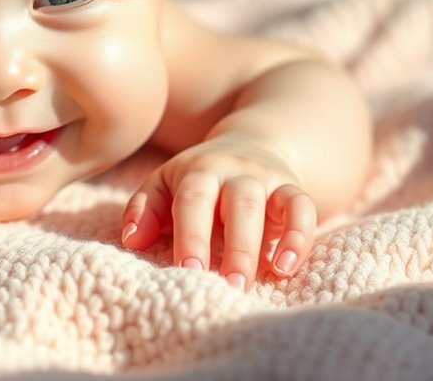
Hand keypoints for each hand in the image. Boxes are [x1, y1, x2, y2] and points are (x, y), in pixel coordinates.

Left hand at [120, 136, 316, 289]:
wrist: (251, 144)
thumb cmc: (196, 179)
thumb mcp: (165, 184)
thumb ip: (145, 209)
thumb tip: (130, 239)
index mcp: (197, 171)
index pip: (192, 200)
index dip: (190, 235)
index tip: (187, 269)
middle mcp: (233, 170)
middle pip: (235, 202)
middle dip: (231, 247)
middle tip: (226, 287)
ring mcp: (265, 178)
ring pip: (265, 205)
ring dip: (257, 246)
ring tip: (248, 284)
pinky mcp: (292, 188)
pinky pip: (301, 207)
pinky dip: (298, 236)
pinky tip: (286, 267)